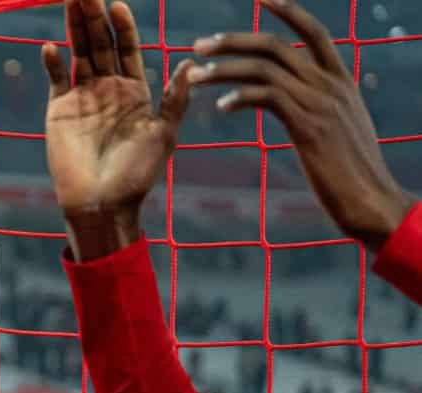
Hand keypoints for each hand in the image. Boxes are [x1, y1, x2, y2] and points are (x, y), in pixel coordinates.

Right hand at [42, 0, 196, 259]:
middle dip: (93, 16)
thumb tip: (189, 63)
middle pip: (100, 43)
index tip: (118, 3)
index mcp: (134, 91)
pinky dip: (52, 63)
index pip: (128, 47)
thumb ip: (174, 100)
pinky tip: (50, 46)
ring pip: (78, 53)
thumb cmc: (137, 174)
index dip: (123, 25)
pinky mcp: (59, 112)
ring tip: (69, 0)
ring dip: (73, 28)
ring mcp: (81, 98)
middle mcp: (107, 89)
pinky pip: (56, 80)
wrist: (103, 204)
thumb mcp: (165, 135)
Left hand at [190, 0, 412, 249]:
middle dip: (234, 40)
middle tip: (199, 46)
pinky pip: (267, 98)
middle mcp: (331, 85)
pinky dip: (240, 97)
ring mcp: (320, 103)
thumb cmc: (351, 174)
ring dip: (224, 69)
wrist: (370, 201)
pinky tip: (220, 106)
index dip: (289, 12)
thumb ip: (321, 110)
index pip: (314, 33)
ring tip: (194, 76)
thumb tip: (301, 108)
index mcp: (341, 82)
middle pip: (277, 45)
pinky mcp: (308, 125)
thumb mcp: (340, 131)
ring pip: (265, 68)